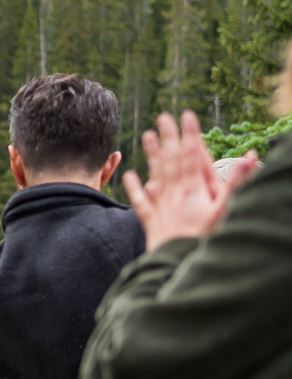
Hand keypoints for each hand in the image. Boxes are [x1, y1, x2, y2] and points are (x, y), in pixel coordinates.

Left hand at [123, 111, 257, 250]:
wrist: (177, 262)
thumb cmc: (206, 238)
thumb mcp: (225, 209)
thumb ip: (235, 183)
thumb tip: (250, 156)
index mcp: (193, 189)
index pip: (191, 155)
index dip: (189, 134)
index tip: (186, 115)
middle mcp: (173, 193)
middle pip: (171, 160)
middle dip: (168, 137)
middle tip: (163, 116)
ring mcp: (161, 206)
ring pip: (155, 175)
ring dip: (151, 155)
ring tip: (146, 135)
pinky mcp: (151, 221)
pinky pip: (140, 202)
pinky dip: (135, 187)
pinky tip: (129, 175)